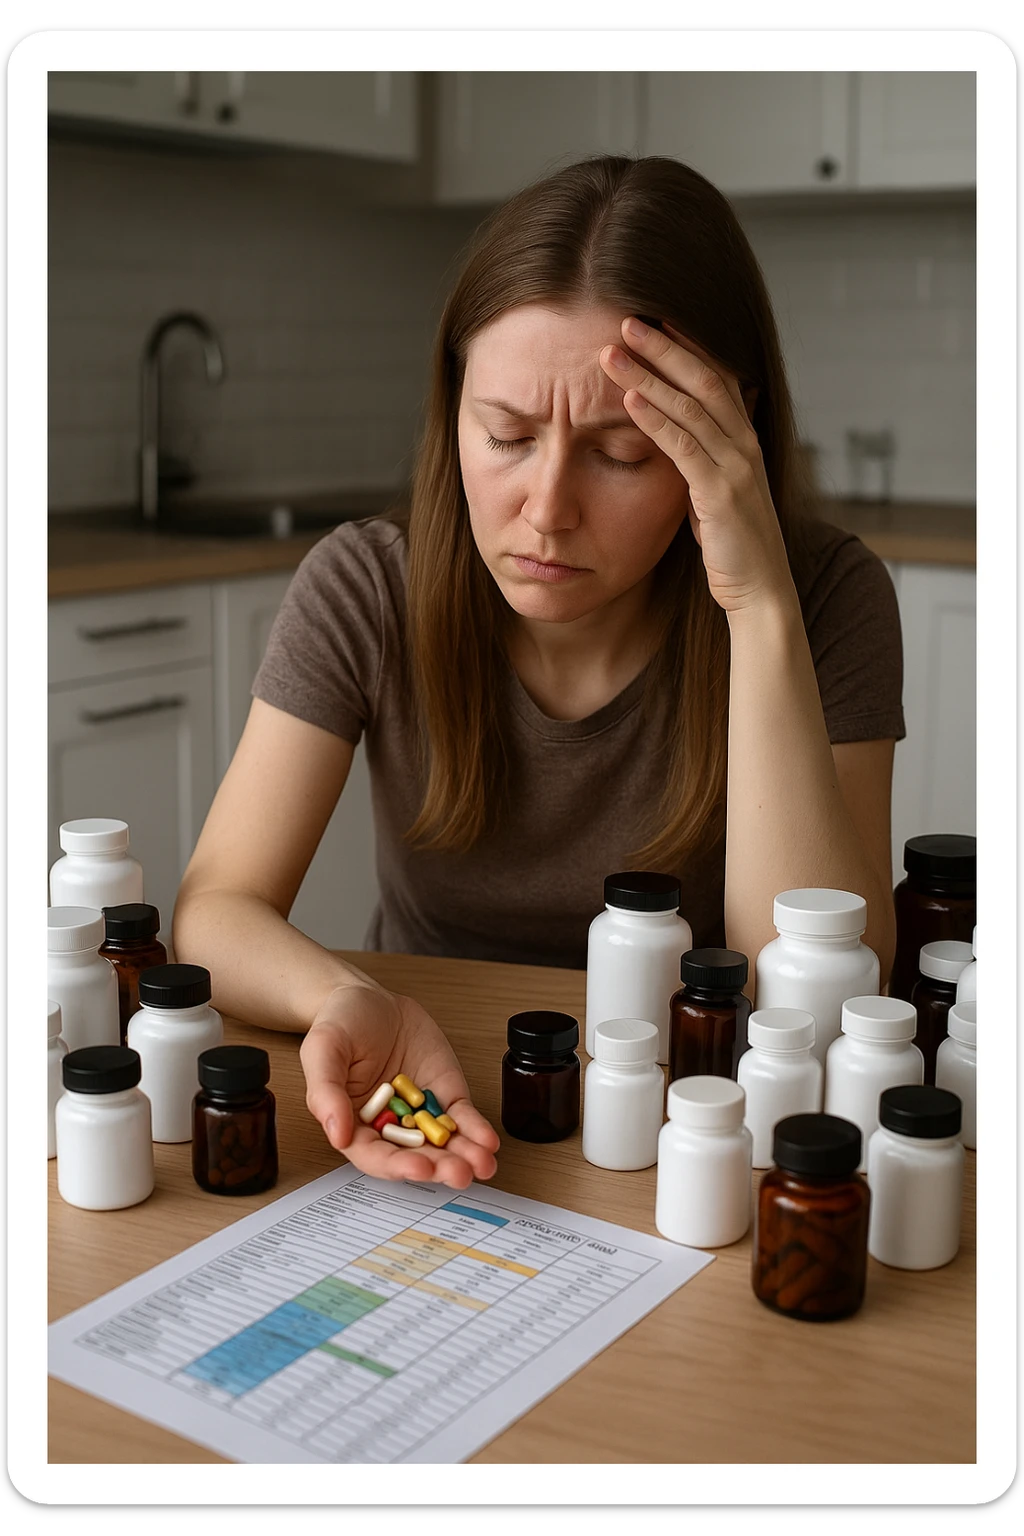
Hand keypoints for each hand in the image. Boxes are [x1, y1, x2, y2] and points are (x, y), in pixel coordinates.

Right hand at [299, 979, 499, 1189]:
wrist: (370, 998)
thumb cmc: (339, 1024)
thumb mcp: (323, 1050)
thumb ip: (326, 1092)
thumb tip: (338, 1134)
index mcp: (354, 1123)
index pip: (374, 1155)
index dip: (397, 1166)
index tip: (419, 1168)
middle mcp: (388, 1125)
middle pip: (414, 1155)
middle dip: (439, 1167)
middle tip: (460, 1173)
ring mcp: (419, 1111)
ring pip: (442, 1142)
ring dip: (464, 1156)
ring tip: (483, 1163)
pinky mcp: (444, 1093)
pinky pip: (461, 1116)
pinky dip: (476, 1130)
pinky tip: (488, 1141)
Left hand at [599, 317, 795, 614]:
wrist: (759, 591)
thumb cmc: (732, 546)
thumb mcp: (713, 494)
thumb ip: (699, 462)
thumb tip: (672, 440)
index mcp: (744, 441)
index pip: (716, 379)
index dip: (686, 347)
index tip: (653, 321)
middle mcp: (745, 445)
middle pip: (704, 380)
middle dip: (664, 348)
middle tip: (626, 320)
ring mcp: (737, 467)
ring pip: (691, 407)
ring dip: (648, 376)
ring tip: (612, 353)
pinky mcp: (722, 494)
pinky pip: (685, 447)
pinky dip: (656, 419)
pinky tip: (629, 399)